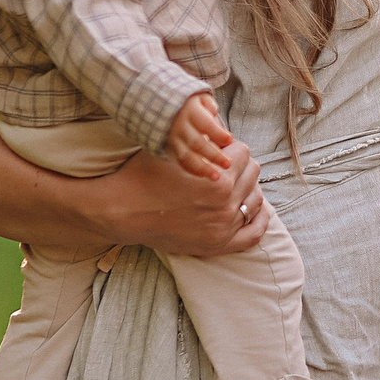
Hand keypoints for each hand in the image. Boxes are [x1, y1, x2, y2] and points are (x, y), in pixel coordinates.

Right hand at [108, 138, 269, 257]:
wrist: (120, 211)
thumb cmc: (142, 175)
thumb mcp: (174, 149)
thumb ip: (204, 143)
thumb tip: (225, 134)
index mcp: (219, 180)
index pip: (243, 152)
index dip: (229, 147)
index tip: (218, 149)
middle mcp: (225, 206)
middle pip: (252, 173)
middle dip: (238, 165)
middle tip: (222, 164)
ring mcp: (223, 229)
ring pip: (255, 200)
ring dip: (246, 187)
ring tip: (232, 182)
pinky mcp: (217, 245)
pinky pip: (253, 235)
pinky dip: (259, 220)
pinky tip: (257, 208)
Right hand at [162, 93, 234, 180]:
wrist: (157, 104)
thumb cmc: (187, 102)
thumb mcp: (198, 96)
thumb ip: (209, 104)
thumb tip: (214, 112)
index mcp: (190, 111)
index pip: (206, 124)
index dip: (218, 133)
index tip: (230, 140)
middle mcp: (180, 126)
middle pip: (197, 143)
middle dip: (213, 155)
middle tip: (228, 164)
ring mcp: (173, 138)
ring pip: (187, 156)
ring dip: (202, 168)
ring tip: (216, 177)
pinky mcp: (169, 148)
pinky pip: (179, 161)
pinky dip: (191, 170)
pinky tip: (203, 175)